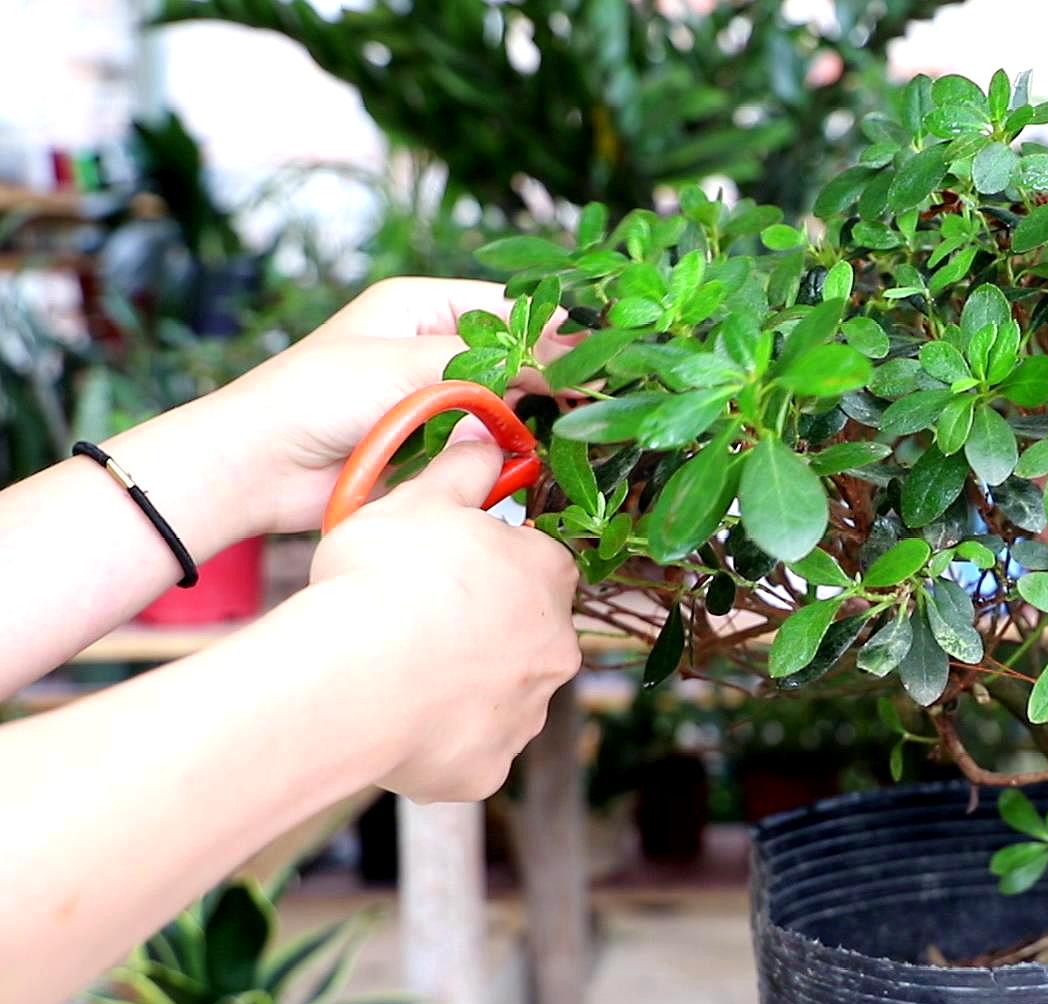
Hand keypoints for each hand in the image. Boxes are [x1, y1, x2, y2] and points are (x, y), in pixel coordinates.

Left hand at [207, 277, 573, 534]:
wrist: (257, 467)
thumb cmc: (316, 396)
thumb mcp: (408, 366)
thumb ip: (490, 364)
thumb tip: (566, 366)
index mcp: (423, 306)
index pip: (511, 306)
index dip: (557, 328)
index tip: (604, 353)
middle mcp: (434, 345)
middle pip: (516, 353)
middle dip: (554, 372)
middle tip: (600, 394)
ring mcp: (436, 395)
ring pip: (508, 399)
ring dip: (534, 414)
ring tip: (578, 425)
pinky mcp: (433, 442)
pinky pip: (488, 439)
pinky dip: (511, 447)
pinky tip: (540, 455)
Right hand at [307, 429, 581, 801]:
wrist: (354, 677)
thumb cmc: (385, 578)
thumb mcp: (416, 501)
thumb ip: (461, 472)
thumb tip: (487, 444)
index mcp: (547, 576)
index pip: (539, 564)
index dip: (493, 565)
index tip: (450, 570)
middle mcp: (555, 648)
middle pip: (526, 633)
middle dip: (485, 630)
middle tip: (419, 625)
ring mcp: (526, 714)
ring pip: (501, 695)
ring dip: (464, 686)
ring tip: (398, 676)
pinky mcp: (487, 767)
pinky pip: (469, 751)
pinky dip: (441, 742)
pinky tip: (397, 725)